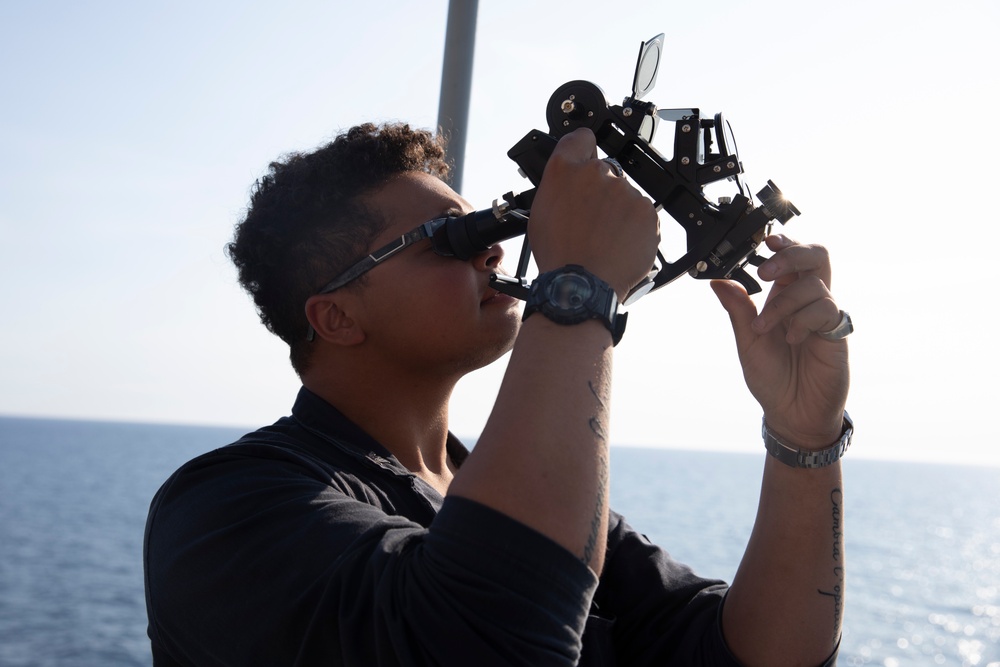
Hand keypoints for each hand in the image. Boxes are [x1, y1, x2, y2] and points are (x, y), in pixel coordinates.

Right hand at [527, 128, 657, 299]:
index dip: (584, 149)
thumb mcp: (542, 212)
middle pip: (605, 173)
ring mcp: (625, 191)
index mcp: (565, 170)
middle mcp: (597, 172)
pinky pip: (642, 215)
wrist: (581, 285)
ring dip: (618, 212)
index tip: (586, 158)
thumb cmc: (558, 254)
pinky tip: (619, 244)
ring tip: (604, 239)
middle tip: (591, 220)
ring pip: (625, 196)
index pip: (581, 138)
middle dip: (601, 192)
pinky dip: (635, 228)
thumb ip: (560, 187)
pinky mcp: (647, 211)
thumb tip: (570, 181)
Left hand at [711, 235, 849, 448]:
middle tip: (765, 271)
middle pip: (816, 256)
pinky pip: (826, 310)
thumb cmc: (772, 378)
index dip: (784, 243)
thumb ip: (738, 310)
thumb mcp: (748, 341)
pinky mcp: (837, 333)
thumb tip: (717, 281)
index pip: (792, 258)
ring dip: (783, 303)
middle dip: (792, 254)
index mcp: (785, 297)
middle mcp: (807, 302)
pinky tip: (792, 338)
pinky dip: (802, 320)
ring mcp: (824, 316)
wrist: (792, 412)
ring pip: (815, 284)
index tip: (766, 241)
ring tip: (766, 329)